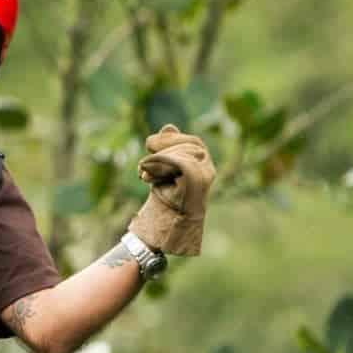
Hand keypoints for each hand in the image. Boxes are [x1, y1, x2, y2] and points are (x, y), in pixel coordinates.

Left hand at [128, 124, 214, 255]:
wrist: (165, 226)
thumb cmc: (166, 201)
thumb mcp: (163, 169)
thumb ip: (167, 149)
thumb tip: (169, 126)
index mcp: (204, 166)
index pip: (193, 141)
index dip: (171, 139)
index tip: (150, 144)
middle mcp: (208, 170)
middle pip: (188, 144)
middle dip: (162, 148)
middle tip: (144, 160)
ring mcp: (205, 175)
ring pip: (179, 153)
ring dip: (157, 162)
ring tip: (144, 176)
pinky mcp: (196, 180)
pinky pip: (177, 162)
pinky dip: (158, 166)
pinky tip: (146, 177)